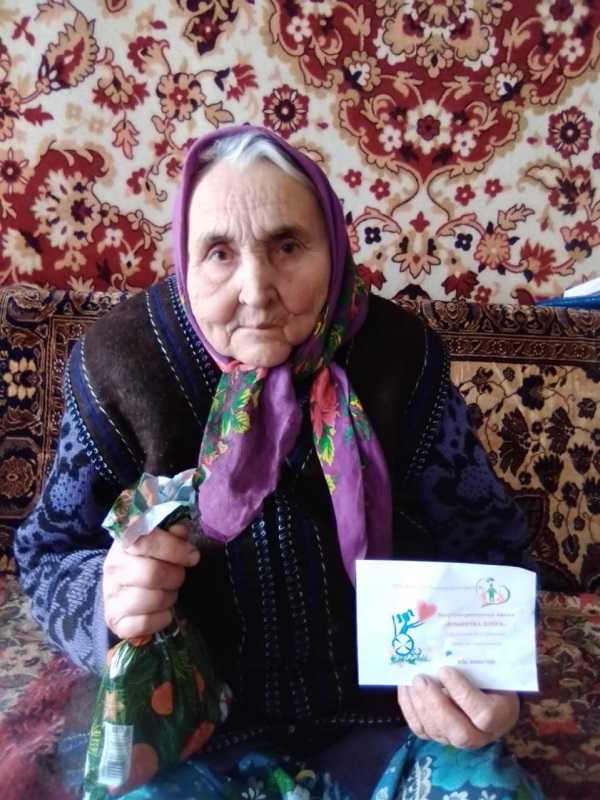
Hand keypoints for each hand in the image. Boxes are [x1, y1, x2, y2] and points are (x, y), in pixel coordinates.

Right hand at [102, 521, 199, 639]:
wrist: (122, 587)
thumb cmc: (147, 560)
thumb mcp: (160, 540)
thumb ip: (172, 533)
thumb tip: (180, 530)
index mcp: (123, 542)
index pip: (147, 541)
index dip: (175, 548)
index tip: (192, 556)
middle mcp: (113, 568)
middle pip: (152, 573)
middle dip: (175, 576)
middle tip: (178, 576)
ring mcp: (111, 596)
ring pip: (152, 600)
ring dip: (169, 597)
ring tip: (168, 591)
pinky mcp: (114, 621)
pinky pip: (145, 624)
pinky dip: (161, 618)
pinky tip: (161, 610)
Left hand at [397, 666, 518, 748]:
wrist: (485, 691)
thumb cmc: (489, 674)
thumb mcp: (491, 667)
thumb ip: (477, 662)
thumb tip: (450, 642)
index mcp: (502, 715)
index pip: (483, 714)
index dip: (462, 693)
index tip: (445, 670)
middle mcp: (482, 735)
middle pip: (459, 732)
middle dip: (436, 704)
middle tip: (421, 679)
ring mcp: (458, 738)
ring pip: (436, 732)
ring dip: (419, 705)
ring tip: (411, 681)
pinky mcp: (439, 736)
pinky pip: (421, 729)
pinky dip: (410, 709)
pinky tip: (406, 689)